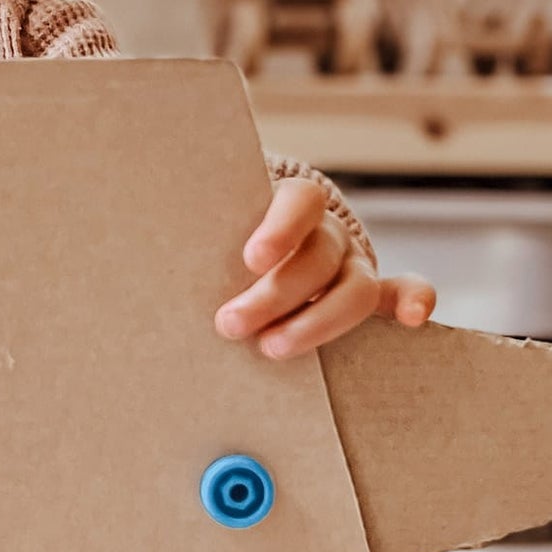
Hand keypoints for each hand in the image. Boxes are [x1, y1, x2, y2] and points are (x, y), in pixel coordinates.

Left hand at [215, 175, 434, 359]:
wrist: (256, 243)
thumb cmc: (225, 240)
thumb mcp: (214, 228)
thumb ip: (200, 230)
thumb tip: (136, 217)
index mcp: (293, 203)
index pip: (298, 202)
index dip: (279, 229)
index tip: (251, 258)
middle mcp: (329, 232)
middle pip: (317, 257)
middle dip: (274, 295)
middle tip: (229, 323)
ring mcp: (353, 263)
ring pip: (355, 288)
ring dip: (317, 323)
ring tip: (272, 349)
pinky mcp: (372, 293)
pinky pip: (402, 292)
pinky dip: (414, 300)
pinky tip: (416, 318)